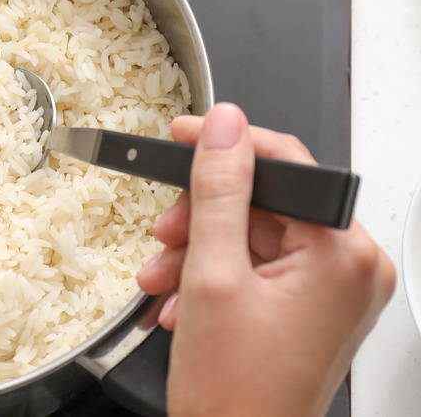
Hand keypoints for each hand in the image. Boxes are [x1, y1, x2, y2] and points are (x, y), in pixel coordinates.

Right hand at [136, 103, 394, 416]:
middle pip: (266, 203)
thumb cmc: (236, 393)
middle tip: (164, 235)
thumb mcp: (212, 276)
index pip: (288, 163)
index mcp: (345, 254)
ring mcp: (338, 291)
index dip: (226, 146)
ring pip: (257, 235)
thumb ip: (218, 191)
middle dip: (202, 219)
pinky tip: (185, 299)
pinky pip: (262, 265)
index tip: (183, 136)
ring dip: (199, 252)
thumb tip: (224, 127)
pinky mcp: (317, 307)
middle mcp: (354, 269)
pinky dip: (218, 275)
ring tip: (162, 280)